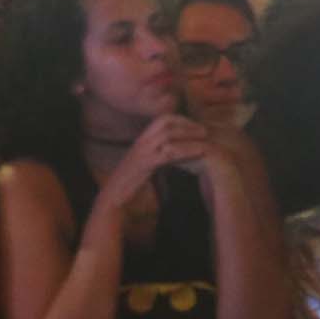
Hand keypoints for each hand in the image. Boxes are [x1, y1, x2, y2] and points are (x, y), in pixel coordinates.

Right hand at [94, 112, 211, 214]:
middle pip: (166, 121)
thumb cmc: (128, 186)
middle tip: (204, 130)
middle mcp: (141, 142)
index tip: (195, 126)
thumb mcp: (144, 166)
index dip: (180, 120)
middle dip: (187, 123)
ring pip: (168, 134)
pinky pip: (168, 152)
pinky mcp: (145, 164)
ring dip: (189, 135)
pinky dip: (186, 150)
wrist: (113, 198)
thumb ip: (157, 157)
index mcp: (141, 141)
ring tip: (206, 139)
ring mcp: (142, 151)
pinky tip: (198, 153)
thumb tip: (172, 155)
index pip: (162, 120)